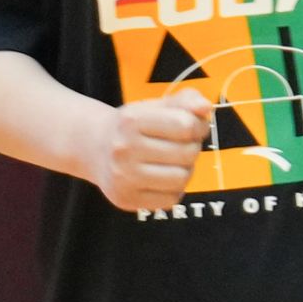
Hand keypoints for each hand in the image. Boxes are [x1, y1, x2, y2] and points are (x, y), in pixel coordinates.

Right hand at [90, 91, 212, 213]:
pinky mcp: (126, 199)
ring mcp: (122, 176)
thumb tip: (206, 107)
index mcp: (131, 120)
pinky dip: (174, 190)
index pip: (185, 125)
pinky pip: (171, 199)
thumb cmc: (136, 126)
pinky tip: (162, 179)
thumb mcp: (157, 106)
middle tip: (181, 145)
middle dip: (192, 148)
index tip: (192, 127)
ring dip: (186, 170)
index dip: (198, 126)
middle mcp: (123, 148)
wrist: (96, 148)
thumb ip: (186, 101)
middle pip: (187, 153)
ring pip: (182, 179)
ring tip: (173, 163)